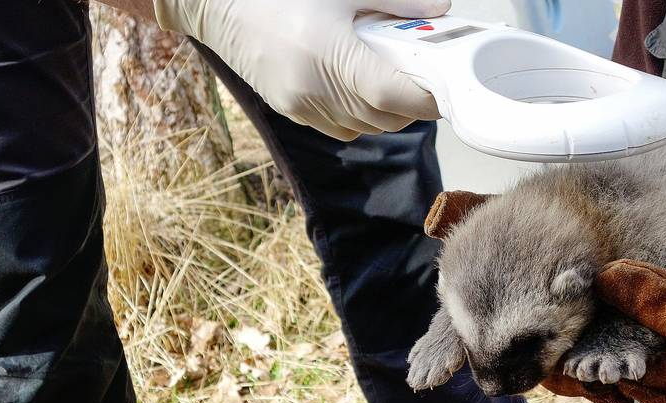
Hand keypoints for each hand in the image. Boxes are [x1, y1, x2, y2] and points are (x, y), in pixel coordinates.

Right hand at [153, 0, 448, 140]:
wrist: (219, 5)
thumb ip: (396, 3)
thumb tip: (440, 11)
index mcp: (331, 57)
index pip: (395, 97)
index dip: (428, 99)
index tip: (447, 88)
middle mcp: (316, 92)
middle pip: (385, 119)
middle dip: (413, 105)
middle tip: (425, 78)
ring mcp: (302, 107)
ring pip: (365, 128)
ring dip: (387, 112)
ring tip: (394, 80)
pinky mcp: (292, 112)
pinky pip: (341, 128)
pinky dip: (361, 116)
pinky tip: (359, 87)